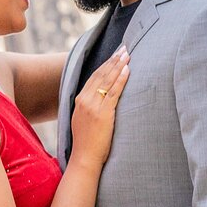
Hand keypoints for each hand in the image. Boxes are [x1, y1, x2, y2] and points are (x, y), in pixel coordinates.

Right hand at [70, 46, 129, 168]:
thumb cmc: (86, 143)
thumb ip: (89, 107)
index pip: (93, 77)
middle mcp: (84, 100)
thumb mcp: (83, 120)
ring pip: (107, 80)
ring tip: (127, 54)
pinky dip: (121, 79)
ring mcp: (93, 106)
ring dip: (118, 65)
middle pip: (100, 74)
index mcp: (79, 100)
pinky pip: (114, 91)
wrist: (84, 158)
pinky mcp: (104, 113)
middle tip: (123, 48)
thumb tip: (101, 99)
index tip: (114, 55)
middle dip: (113, 60)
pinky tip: (127, 70)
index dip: (105, 65)